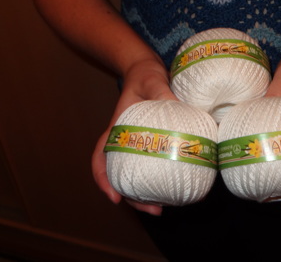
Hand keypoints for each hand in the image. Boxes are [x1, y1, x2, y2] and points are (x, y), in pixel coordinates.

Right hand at [91, 57, 176, 214]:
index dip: (103, 178)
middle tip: (155, 210)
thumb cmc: (144, 75)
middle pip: (120, 176)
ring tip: (166, 207)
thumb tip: (177, 104)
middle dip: (132, 198)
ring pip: (136, 175)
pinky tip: (179, 186)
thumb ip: (161, 91)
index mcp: (117, 129)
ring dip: (147, 195)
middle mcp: (124, 141)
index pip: (100, 156)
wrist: (148, 70)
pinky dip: (161, 179)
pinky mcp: (153, 143)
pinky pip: (154, 165)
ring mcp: (138, 144)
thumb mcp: (151, 80)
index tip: (114, 196)